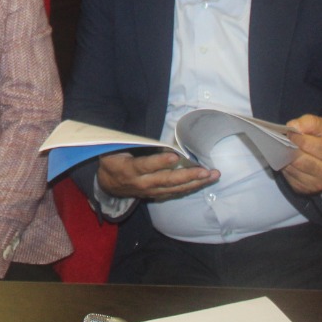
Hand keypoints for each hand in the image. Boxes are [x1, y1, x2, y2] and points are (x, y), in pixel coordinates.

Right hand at [97, 150, 217, 201]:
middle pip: (167, 180)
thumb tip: (143, 126)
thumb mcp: (114, 149)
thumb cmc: (113, 160)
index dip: (160, 162)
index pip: (146, 166)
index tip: (175, 156)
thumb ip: (129, 142)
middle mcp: (142, 183)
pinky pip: (176, 193)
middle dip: (188, 176)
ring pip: (175, 189)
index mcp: (129, 170)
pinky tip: (204, 182)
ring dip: (195, 183)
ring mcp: (151, 192)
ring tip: (212, 176)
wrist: (108, 185)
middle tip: (205, 171)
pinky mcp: (157, 195)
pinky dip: (190, 188)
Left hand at [282, 115, 321, 194]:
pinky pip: (287, 177)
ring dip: (283, 157)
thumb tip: (293, 126)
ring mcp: (315, 184)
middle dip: (288, 148)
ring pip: (291, 168)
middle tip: (282, 140)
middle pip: (299, 160)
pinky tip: (286, 160)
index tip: (289, 132)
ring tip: (282, 148)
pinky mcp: (303, 190)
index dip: (296, 137)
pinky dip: (284, 167)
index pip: (310, 145)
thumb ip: (310, 123)